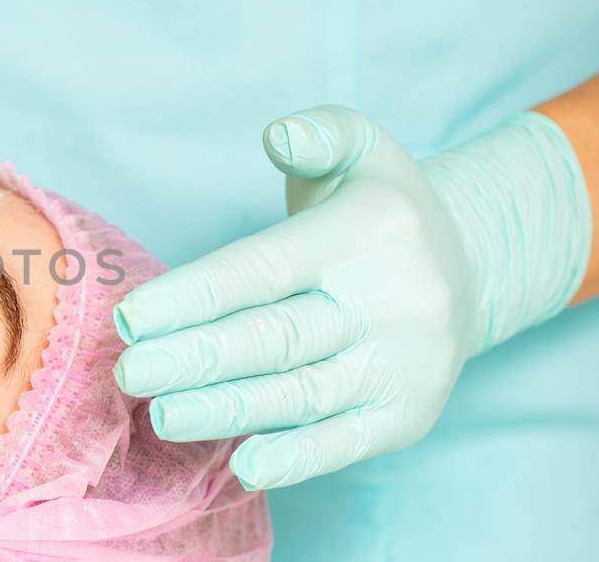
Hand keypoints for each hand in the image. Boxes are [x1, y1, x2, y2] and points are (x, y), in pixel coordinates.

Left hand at [113, 105, 589, 489]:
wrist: (470, 269)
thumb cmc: (380, 208)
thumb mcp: (361, 148)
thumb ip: (318, 133)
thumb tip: (280, 134)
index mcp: (366, 234)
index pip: (264, 270)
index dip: (194, 296)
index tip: (131, 318)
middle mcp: (392, 301)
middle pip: (275, 337)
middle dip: (194, 358)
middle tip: (128, 373)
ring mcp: (403, 365)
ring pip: (300, 393)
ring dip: (226, 410)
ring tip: (161, 414)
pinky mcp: (408, 416)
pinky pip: (345, 443)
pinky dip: (295, 458)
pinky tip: (244, 465)